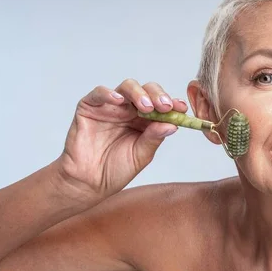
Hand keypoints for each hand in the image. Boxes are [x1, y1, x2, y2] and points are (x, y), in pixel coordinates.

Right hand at [55, 79, 185, 201]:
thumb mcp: (141, 156)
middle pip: (147, 91)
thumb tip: (173, 125)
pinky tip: (119, 101)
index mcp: (145, 120)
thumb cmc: (115, 170)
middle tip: (165, 106)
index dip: (173, 104)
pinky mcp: (90, 107)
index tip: (182, 109)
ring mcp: (110, 107)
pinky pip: (98, 94)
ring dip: (139, 93)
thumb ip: (154, 138)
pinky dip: (108, 93)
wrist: (89, 182)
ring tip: (146, 106)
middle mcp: (129, 110)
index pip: (161, 105)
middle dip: (158, 95)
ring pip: (127, 87)